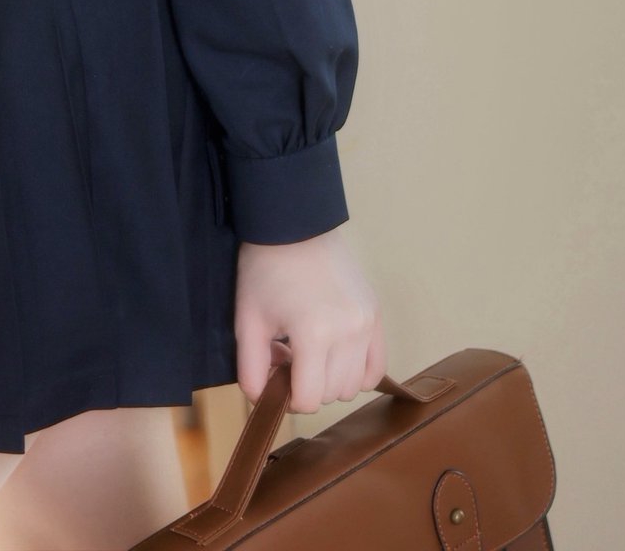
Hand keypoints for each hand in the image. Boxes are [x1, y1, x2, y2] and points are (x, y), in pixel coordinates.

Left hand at [233, 227, 385, 413]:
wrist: (294, 224)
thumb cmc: (266, 269)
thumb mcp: (247, 319)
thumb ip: (250, 369)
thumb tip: (263, 401)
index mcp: (314, 334)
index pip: (307, 400)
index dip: (286, 396)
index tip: (275, 373)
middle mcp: (348, 332)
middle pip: (331, 394)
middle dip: (307, 386)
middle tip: (288, 356)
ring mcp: (367, 323)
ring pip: (354, 386)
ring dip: (331, 380)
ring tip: (310, 351)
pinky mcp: (376, 314)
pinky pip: (377, 367)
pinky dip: (357, 372)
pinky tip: (336, 356)